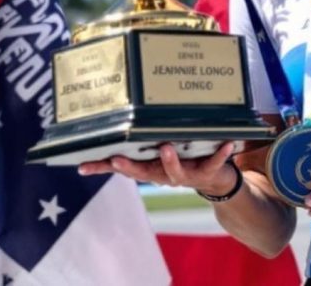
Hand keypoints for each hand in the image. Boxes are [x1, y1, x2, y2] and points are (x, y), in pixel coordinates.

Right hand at [78, 142, 239, 196]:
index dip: (102, 168)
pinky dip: (220, 154)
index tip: (83, 165)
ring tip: (166, 148)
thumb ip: (138, 143)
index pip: (122, 168)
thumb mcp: (158, 154)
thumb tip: (109, 129)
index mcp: (151, 168)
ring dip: (170, 162)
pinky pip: (214, 163)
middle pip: (144, 173)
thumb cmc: (183, 161)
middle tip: (117, 159)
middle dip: (130, 167)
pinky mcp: (209, 171)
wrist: (217, 182)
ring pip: (176, 172)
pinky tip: (227, 143)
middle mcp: (165, 175)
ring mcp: (187, 175)